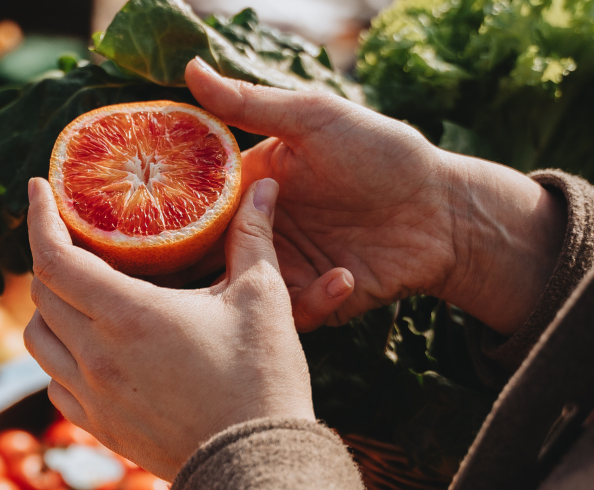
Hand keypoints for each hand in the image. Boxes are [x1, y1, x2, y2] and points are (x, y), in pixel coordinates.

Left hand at [23, 176, 313, 479]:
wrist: (255, 469)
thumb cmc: (262, 381)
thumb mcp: (262, 299)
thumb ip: (253, 237)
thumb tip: (265, 185)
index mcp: (127, 315)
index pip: (53, 256)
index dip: (38, 217)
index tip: (38, 190)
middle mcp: (95, 355)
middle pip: (42, 293)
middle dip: (50, 257)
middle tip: (75, 238)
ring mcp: (92, 396)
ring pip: (38, 340)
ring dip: (49, 309)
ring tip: (78, 293)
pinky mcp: (99, 428)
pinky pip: (55, 384)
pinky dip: (60, 357)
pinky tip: (90, 348)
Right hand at [184, 58, 564, 334]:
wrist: (445, 211)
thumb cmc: (385, 154)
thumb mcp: (315, 119)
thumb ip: (250, 103)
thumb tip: (190, 69)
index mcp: (250, 185)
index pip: (191, 205)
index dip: (166, 216)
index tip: (147, 224)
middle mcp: (259, 230)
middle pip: (205, 258)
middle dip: (194, 271)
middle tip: (199, 272)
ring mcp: (285, 269)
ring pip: (240, 294)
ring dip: (255, 290)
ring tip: (283, 274)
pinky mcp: (313, 303)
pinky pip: (292, 316)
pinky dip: (313, 302)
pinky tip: (346, 276)